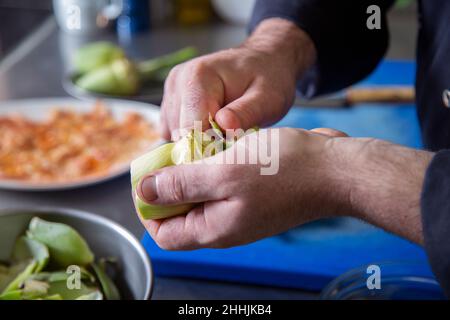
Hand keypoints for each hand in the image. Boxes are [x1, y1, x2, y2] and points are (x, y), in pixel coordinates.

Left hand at [136, 127, 348, 249]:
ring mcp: (241, 210)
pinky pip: (223, 184)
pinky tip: (219, 146)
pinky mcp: (253, 194)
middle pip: (181, 212)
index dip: (148, 209)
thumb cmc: (285, 170)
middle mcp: (226, 224)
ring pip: (202, 195)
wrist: (335, 169)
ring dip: (192, 171)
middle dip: (169, 184)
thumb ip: (182, 184)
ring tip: (194, 147)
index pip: (165, 234)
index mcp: (215, 229)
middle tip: (170, 154)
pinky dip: (214, 166)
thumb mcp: (224, 173)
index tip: (147, 179)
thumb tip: (145, 193)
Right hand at [160, 18, 315, 139]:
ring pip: (177, 136)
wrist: (265, 61)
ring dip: (200, 142)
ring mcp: (172, 91)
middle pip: (181, 134)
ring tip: (227, 131)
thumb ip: (246, 113)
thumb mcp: (267, 98)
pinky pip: (175, 132)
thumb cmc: (269, 79)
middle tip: (234, 139)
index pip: (190, 129)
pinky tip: (215, 129)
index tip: (233, 148)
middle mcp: (178, 82)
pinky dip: (194, 137)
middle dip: (205, 145)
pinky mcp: (171, 102)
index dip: (210, 147)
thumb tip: (223, 125)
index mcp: (197, 77)